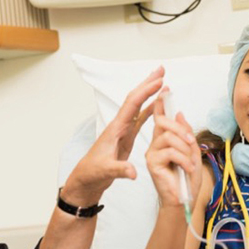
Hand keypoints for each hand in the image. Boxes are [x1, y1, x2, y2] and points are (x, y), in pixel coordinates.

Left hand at [63, 67, 164, 205]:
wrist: (86, 179)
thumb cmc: (93, 173)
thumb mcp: (106, 172)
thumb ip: (120, 170)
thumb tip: (134, 172)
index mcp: (115, 129)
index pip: (132, 105)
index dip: (146, 92)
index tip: (159, 81)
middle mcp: (119, 125)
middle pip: (135, 99)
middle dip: (148, 83)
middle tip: (161, 69)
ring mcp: (123, 130)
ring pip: (139, 106)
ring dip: (150, 93)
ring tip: (163, 81)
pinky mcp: (127, 137)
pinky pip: (141, 119)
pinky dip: (151, 110)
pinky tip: (159, 105)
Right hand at [145, 88, 202, 207]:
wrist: (184, 200)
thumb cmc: (187, 179)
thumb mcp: (192, 152)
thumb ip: (186, 133)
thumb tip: (179, 113)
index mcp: (164, 140)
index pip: (160, 118)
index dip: (161, 103)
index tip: (165, 90)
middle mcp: (155, 144)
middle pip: (163, 123)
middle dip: (181, 129)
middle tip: (192, 142)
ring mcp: (152, 153)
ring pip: (168, 137)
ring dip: (185, 149)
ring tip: (191, 163)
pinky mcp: (151, 163)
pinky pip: (169, 151)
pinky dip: (183, 159)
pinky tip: (187, 168)